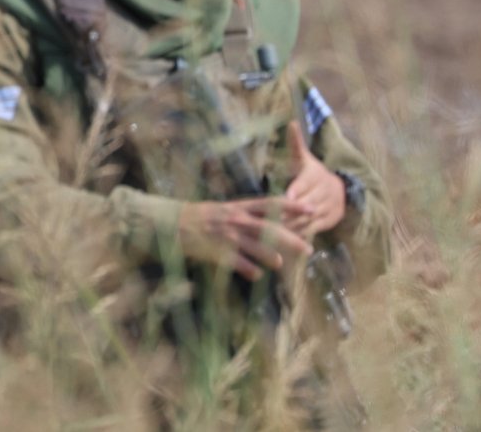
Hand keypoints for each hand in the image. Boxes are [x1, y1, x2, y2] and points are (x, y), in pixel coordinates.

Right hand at [176, 196, 313, 280]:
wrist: (169, 222)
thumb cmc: (197, 217)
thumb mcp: (221, 210)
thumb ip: (243, 215)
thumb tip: (266, 221)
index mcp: (237, 207)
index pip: (269, 204)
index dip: (292, 207)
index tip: (311, 210)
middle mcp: (235, 220)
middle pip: (269, 228)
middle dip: (290, 238)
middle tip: (309, 248)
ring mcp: (226, 236)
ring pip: (255, 246)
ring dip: (270, 256)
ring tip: (280, 264)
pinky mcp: (217, 251)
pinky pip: (237, 262)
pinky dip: (249, 269)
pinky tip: (256, 276)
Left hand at [284, 121, 346, 236]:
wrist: (340, 190)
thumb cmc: (312, 173)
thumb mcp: (305, 158)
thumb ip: (296, 144)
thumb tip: (291, 122)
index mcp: (315, 175)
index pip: (305, 183)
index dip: (297, 190)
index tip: (287, 195)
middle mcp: (324, 191)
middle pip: (306, 203)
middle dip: (289, 210)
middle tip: (271, 217)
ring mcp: (328, 207)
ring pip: (309, 218)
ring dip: (293, 224)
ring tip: (274, 229)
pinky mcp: (329, 221)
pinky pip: (314, 229)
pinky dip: (300, 234)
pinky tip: (285, 238)